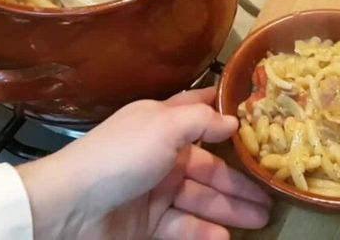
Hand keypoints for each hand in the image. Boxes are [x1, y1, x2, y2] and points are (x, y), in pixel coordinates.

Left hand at [17, 88, 270, 239]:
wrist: (68, 208)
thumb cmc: (119, 157)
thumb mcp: (162, 127)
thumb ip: (200, 121)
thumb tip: (232, 120)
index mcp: (161, 124)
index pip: (198, 112)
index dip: (225, 114)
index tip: (258, 118)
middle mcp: (161, 155)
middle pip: (209, 166)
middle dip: (240, 179)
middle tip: (272, 192)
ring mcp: (155, 192)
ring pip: (201, 199)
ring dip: (231, 208)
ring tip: (262, 219)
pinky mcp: (148, 225)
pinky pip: (184, 228)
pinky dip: (205, 232)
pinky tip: (226, 238)